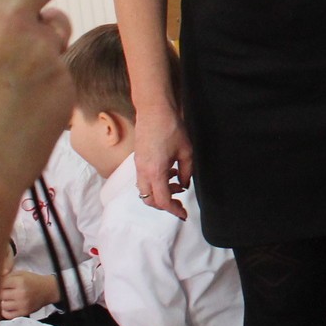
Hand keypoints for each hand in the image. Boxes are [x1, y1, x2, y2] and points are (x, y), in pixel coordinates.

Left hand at [0, 271, 60, 318]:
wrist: (47, 290)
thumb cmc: (32, 281)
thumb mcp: (21, 274)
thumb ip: (7, 276)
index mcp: (20, 282)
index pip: (0, 284)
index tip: (1, 284)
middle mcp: (21, 293)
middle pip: (0, 295)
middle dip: (1, 293)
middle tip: (6, 291)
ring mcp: (23, 304)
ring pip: (3, 305)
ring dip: (4, 302)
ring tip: (9, 298)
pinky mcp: (24, 312)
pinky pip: (7, 315)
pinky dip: (6, 311)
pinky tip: (10, 306)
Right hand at [133, 105, 194, 220]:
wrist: (154, 110)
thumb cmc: (171, 128)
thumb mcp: (186, 152)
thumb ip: (187, 172)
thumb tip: (184, 185)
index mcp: (155, 172)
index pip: (162, 201)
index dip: (174, 210)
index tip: (183, 214)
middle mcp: (143, 172)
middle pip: (150, 200)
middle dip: (165, 204)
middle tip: (180, 201)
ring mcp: (138, 166)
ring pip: (145, 190)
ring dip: (160, 192)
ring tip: (177, 182)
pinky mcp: (138, 159)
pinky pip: (144, 179)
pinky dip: (155, 182)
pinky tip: (170, 171)